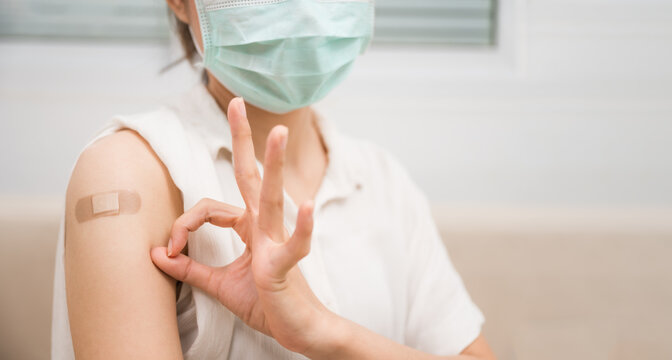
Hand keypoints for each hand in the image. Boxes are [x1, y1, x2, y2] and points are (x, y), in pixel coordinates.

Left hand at [150, 97, 331, 353]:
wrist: (299, 331)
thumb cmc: (268, 303)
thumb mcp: (220, 285)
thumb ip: (191, 270)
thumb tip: (156, 255)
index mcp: (251, 228)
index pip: (211, 208)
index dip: (184, 225)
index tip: (170, 250)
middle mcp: (265, 227)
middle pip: (250, 176)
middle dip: (244, 139)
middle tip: (238, 102)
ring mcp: (277, 242)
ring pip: (271, 197)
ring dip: (273, 164)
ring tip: (277, 132)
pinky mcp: (286, 266)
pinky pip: (295, 243)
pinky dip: (302, 226)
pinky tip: (306, 206)